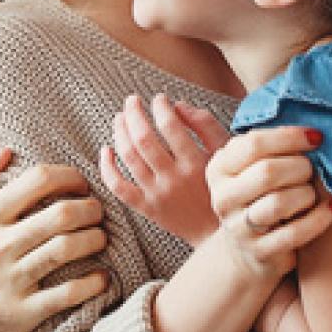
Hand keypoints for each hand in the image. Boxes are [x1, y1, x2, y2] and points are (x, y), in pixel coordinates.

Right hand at [0, 150, 109, 331]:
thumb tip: (5, 151)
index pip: (38, 181)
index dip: (68, 176)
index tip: (79, 183)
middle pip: (62, 214)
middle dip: (90, 208)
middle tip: (97, 210)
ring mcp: (11, 281)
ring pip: (68, 249)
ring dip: (95, 239)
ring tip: (100, 237)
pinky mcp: (21, 314)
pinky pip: (68, 295)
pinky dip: (92, 283)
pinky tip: (101, 277)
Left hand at [98, 93, 228, 247]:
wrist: (217, 233)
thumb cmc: (222, 187)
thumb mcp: (224, 154)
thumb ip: (205, 125)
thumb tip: (178, 105)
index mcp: (196, 164)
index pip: (170, 126)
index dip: (161, 106)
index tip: (160, 98)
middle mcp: (174, 179)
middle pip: (143, 139)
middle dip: (134, 113)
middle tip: (132, 100)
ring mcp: (157, 195)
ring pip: (128, 158)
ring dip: (119, 132)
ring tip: (120, 118)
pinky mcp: (146, 209)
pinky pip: (118, 187)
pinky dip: (107, 167)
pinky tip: (106, 149)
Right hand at [204, 127, 331, 279]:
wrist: (244, 251)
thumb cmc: (258, 197)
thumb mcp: (251, 168)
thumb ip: (269, 146)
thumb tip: (312, 130)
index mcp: (220, 168)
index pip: (254, 143)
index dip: (290, 137)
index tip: (316, 137)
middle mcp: (223, 197)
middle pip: (268, 172)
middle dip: (300, 167)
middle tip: (312, 169)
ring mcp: (239, 228)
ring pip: (279, 202)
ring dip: (306, 193)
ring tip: (312, 191)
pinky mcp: (260, 251)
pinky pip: (296, 233)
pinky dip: (320, 218)